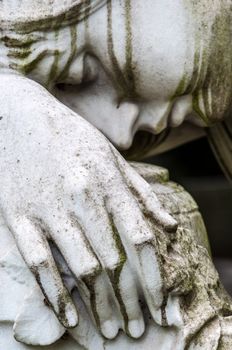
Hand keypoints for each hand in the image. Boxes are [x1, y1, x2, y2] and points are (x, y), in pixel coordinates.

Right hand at [0, 74, 176, 339]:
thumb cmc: (69, 137)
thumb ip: (140, 192)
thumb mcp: (111, 156)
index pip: (140, 240)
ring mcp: (47, 208)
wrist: (17, 116)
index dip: (153, 278)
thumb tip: (168, 225)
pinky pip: (39, 263)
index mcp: (107, 182)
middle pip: (114, 262)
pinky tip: (71, 318)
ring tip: (111, 331)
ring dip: (99, 306)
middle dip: (129, 302)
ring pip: (80, 268)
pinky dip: (56, 296)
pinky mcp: (18, 216)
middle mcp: (81, 198)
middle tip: (137, 329)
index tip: (159, 305)